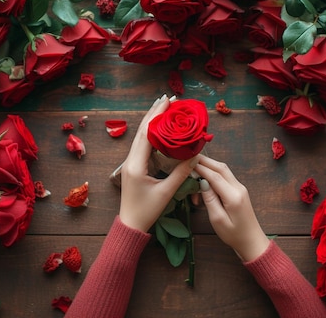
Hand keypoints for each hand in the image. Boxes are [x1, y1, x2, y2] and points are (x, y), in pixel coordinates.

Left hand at [119, 95, 198, 231]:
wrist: (130, 226)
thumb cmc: (146, 211)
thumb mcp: (166, 192)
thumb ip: (180, 173)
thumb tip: (195, 155)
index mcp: (136, 164)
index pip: (147, 133)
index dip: (158, 115)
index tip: (169, 101)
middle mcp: (131, 160)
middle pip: (143, 130)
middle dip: (155, 113)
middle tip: (169, 98)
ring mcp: (131, 163)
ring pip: (142, 136)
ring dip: (153, 121)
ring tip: (165, 107)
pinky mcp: (135, 167)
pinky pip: (143, 145)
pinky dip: (152, 133)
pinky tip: (160, 128)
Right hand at [194, 155, 269, 261]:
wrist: (251, 240)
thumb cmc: (234, 234)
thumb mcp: (218, 219)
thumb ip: (210, 199)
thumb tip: (202, 182)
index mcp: (233, 196)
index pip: (215, 176)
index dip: (200, 168)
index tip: (187, 163)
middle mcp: (238, 188)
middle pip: (220, 167)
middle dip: (204, 161)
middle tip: (189, 159)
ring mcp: (240, 188)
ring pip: (223, 170)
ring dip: (209, 166)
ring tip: (194, 168)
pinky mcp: (239, 190)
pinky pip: (225, 177)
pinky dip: (213, 174)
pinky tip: (204, 179)